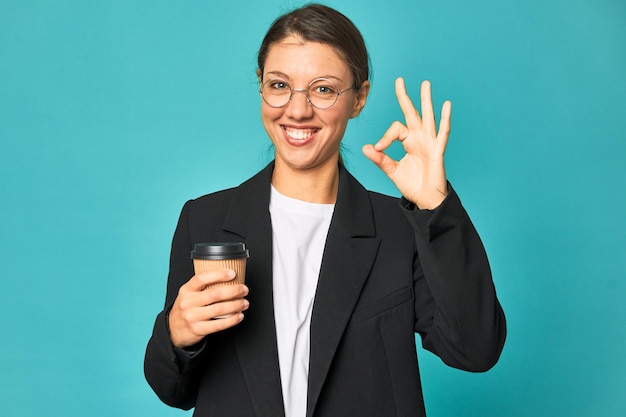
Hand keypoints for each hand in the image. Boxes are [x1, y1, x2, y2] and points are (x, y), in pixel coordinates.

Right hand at [168, 269, 248, 347]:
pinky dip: (232, 320)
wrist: (173, 330)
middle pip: (214, 294)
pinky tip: (239, 316)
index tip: (232, 273)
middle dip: (233, 291)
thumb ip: (202, 287)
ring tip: (244, 303)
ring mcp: (192, 317)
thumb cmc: (186, 308)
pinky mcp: (198, 330)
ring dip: (236, 305)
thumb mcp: (188, 294)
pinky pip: (218, 324)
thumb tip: (228, 278)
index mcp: (186, 290)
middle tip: (244, 290)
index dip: (218, 274)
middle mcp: (188, 302)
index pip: (201, 278)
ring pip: (219, 309)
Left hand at [362, 78, 450, 208]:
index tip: (378, 149)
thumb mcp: (392, 170)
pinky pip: (442, 133)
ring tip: (425, 84)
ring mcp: (430, 143)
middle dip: (405, 97)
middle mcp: (419, 138)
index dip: (385, 137)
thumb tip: (367, 147)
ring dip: (426, 100)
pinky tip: (446, 105)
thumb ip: (380, 159)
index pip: (395, 129)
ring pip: (427, 117)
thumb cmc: (412, 184)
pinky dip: (445, 119)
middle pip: (411, 113)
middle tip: (399, 80)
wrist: (425, 199)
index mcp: (409, 141)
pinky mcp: (438, 151)